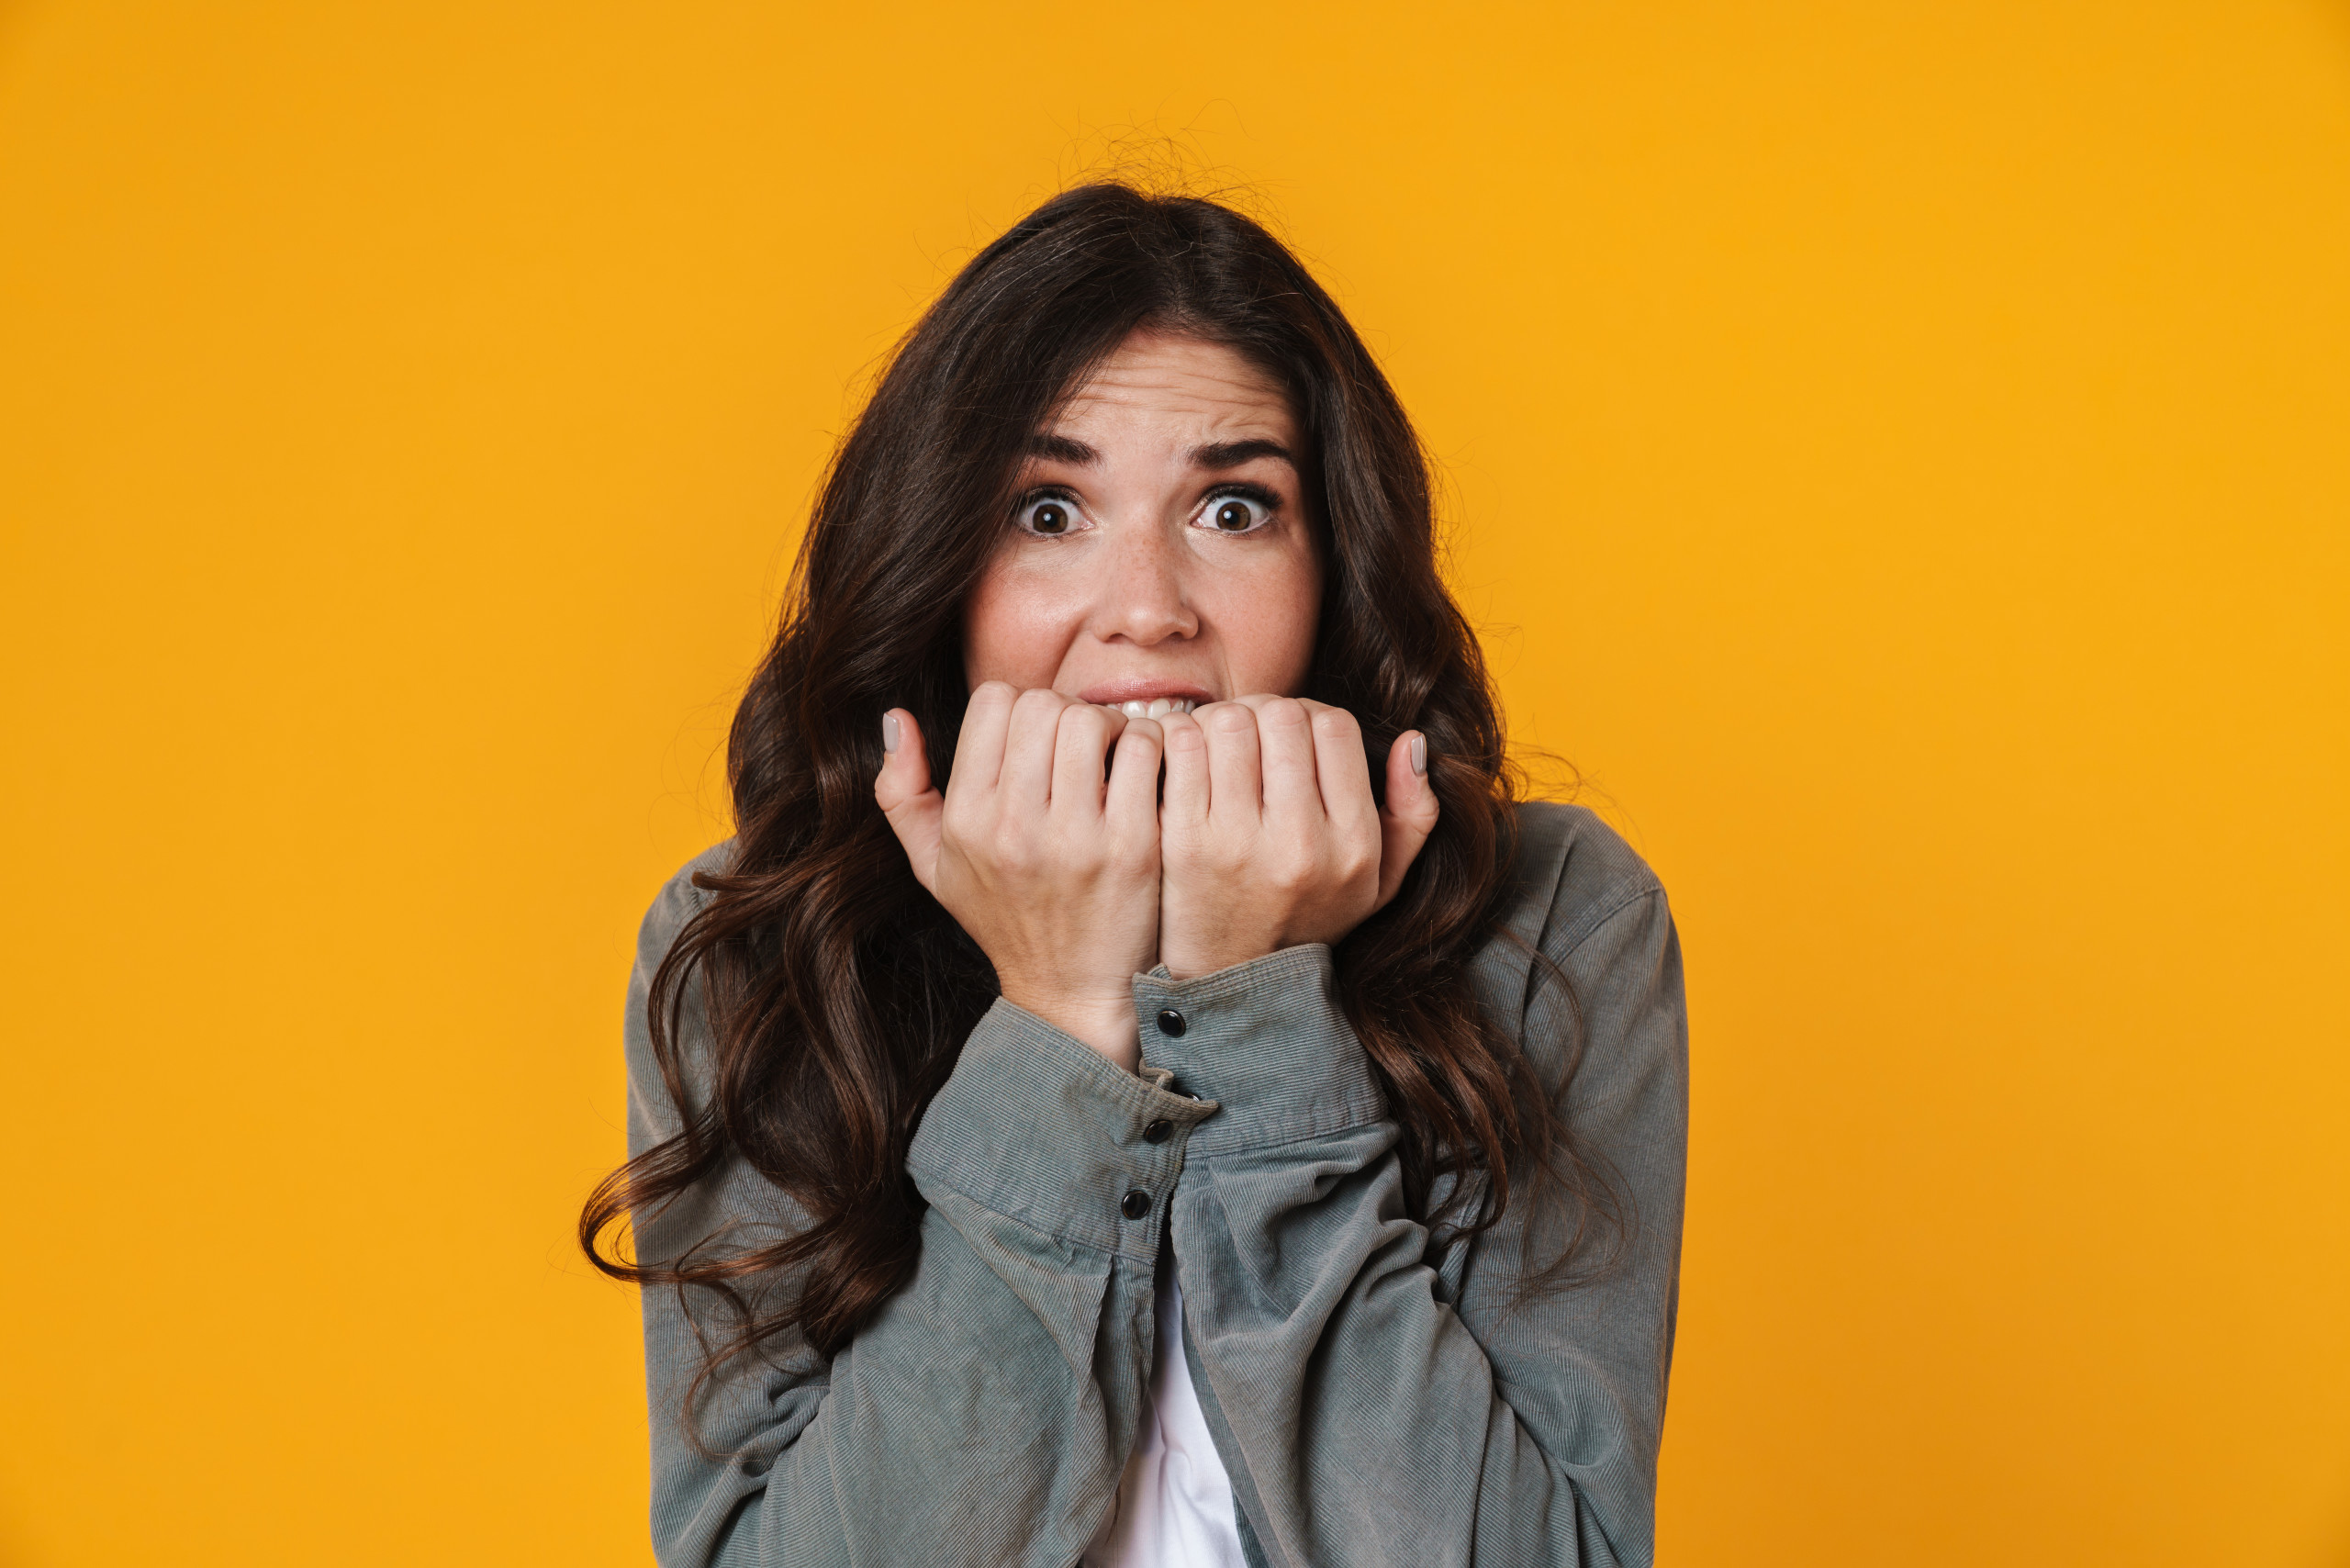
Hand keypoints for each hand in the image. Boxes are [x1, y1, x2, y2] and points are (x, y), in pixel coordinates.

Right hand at [875, 682, 1163, 1069]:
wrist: (1071, 993)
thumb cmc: (1005, 919)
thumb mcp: (934, 867)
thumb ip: (901, 794)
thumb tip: (895, 717)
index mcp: (966, 820)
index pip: (993, 702)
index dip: (1019, 706)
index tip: (1038, 738)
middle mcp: (1013, 827)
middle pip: (1043, 705)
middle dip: (1065, 711)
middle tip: (1082, 742)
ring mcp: (1073, 838)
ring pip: (1092, 720)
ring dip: (1110, 724)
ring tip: (1114, 753)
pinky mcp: (1131, 848)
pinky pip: (1143, 752)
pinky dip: (1148, 745)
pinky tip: (1143, 770)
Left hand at [1155, 696, 1439, 979]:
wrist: (1232, 982)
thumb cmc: (1309, 918)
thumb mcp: (1381, 882)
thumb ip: (1413, 814)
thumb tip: (1410, 741)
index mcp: (1353, 847)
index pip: (1336, 727)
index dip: (1314, 715)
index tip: (1297, 734)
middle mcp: (1300, 845)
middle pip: (1283, 716)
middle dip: (1268, 711)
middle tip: (1256, 731)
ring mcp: (1237, 844)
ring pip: (1232, 723)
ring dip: (1226, 718)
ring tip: (1224, 740)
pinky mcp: (1183, 843)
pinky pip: (1183, 747)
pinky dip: (1184, 736)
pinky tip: (1190, 754)